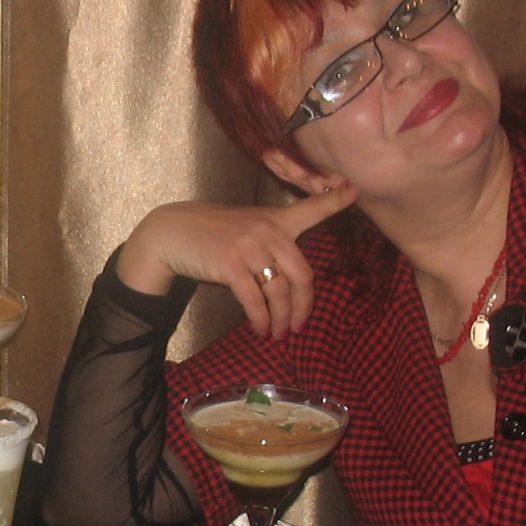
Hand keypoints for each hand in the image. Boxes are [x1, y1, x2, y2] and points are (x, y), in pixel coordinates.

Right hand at [116, 180, 358, 339]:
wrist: (170, 233)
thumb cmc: (209, 234)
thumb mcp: (245, 227)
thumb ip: (269, 243)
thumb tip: (288, 283)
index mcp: (274, 219)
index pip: (311, 208)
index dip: (335, 200)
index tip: (355, 191)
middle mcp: (267, 230)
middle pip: (302, 274)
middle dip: (304, 306)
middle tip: (299, 325)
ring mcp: (249, 247)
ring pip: (280, 291)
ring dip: (282, 318)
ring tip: (279, 334)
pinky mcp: (231, 265)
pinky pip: (255, 300)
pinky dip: (260, 319)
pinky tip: (260, 329)